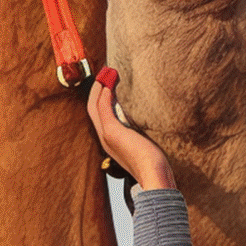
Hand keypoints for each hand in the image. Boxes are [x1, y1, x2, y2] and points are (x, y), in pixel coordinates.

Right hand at [87, 68, 175, 192]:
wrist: (153, 174)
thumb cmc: (153, 163)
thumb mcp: (144, 145)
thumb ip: (140, 135)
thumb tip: (149, 125)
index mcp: (109, 141)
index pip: (99, 115)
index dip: (100, 99)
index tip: (107, 84)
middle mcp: (104, 137)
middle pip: (92, 107)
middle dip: (96, 88)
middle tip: (105, 72)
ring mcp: (106, 134)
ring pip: (94, 104)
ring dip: (99, 86)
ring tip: (107, 71)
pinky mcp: (112, 131)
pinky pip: (103, 106)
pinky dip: (104, 92)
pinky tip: (110, 81)